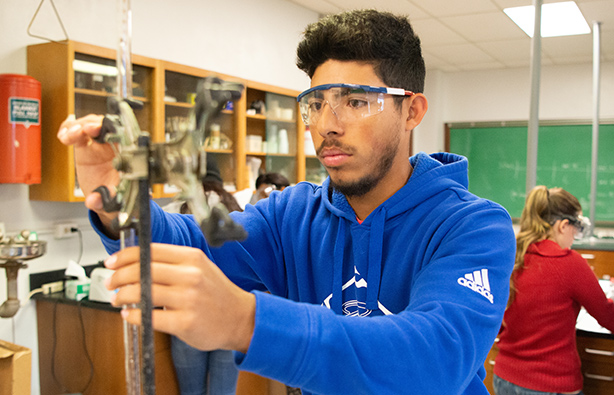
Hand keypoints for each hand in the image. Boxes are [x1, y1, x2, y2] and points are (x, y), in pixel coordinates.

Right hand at [57, 114, 118, 229]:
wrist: (108, 200)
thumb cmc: (118, 196)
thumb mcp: (116, 201)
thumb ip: (105, 200)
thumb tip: (93, 201)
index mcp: (128, 155)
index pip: (124, 136)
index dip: (113, 130)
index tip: (102, 131)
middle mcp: (114, 146)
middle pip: (105, 124)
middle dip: (94, 123)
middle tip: (85, 130)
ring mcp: (99, 144)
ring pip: (89, 124)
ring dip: (78, 126)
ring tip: (70, 135)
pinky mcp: (85, 146)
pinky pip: (76, 133)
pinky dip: (68, 130)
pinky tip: (64, 136)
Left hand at [104, 243, 255, 352]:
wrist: (240, 318)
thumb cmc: (215, 293)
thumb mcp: (199, 268)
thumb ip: (172, 263)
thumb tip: (135, 262)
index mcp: (192, 257)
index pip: (150, 251)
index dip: (125, 256)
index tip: (112, 262)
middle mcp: (190, 275)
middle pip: (142, 270)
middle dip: (119, 277)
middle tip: (110, 283)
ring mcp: (188, 299)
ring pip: (143, 293)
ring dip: (122, 296)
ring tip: (118, 300)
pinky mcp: (185, 323)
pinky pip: (149, 317)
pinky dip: (133, 316)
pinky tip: (130, 315)